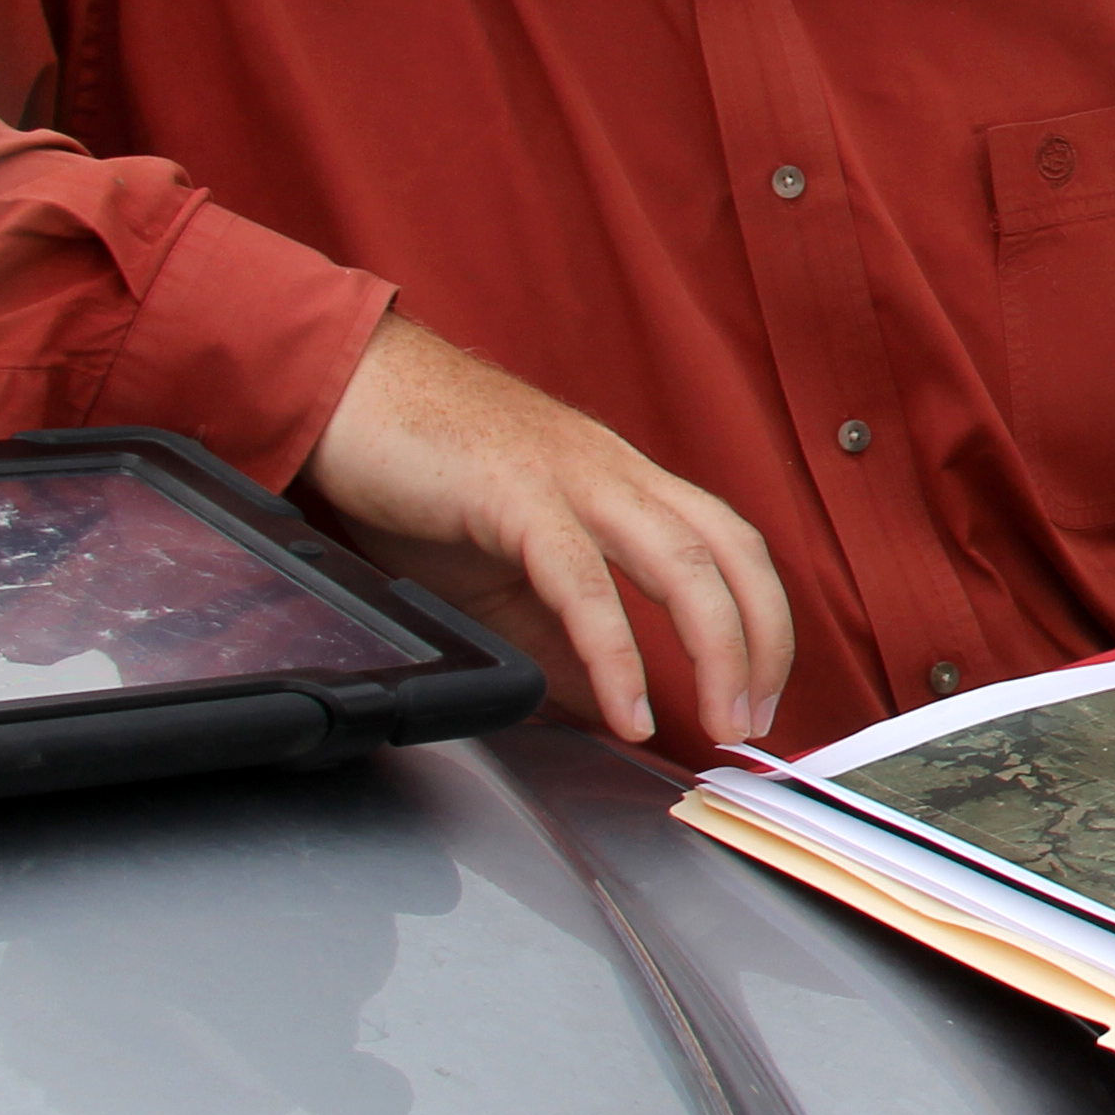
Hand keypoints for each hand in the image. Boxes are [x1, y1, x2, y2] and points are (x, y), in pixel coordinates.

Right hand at [299, 309, 794, 747]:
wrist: (350, 391)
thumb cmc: (426, 467)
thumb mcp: (511, 572)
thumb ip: (564, 638)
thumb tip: (608, 706)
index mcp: (626, 483)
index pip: (733, 546)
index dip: (764, 620)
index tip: (763, 694)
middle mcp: (618, 473)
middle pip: (732, 555)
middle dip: (762, 645)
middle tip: (753, 723)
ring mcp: (574, 479)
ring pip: (683, 564)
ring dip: (717, 653)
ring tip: (718, 722)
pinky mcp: (516, 495)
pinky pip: (585, 583)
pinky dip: (616, 654)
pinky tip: (626, 708)